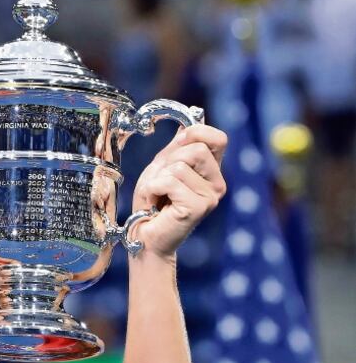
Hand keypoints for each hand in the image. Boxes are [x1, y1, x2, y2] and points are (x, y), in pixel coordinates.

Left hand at [130, 125, 228, 259]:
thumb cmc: (152, 204)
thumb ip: (177, 148)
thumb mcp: (162, 168)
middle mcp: (217, 183)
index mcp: (212, 171)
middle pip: (196, 149)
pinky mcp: (199, 207)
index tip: (174, 150)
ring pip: (179, 166)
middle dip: (168, 161)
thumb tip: (190, 125)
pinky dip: (153, 188)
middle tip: (161, 183)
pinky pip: (170, 181)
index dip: (194, 135)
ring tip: (157, 195)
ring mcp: (211, 196)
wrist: (144, 237)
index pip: (218, 138)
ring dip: (158, 178)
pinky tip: (155, 203)